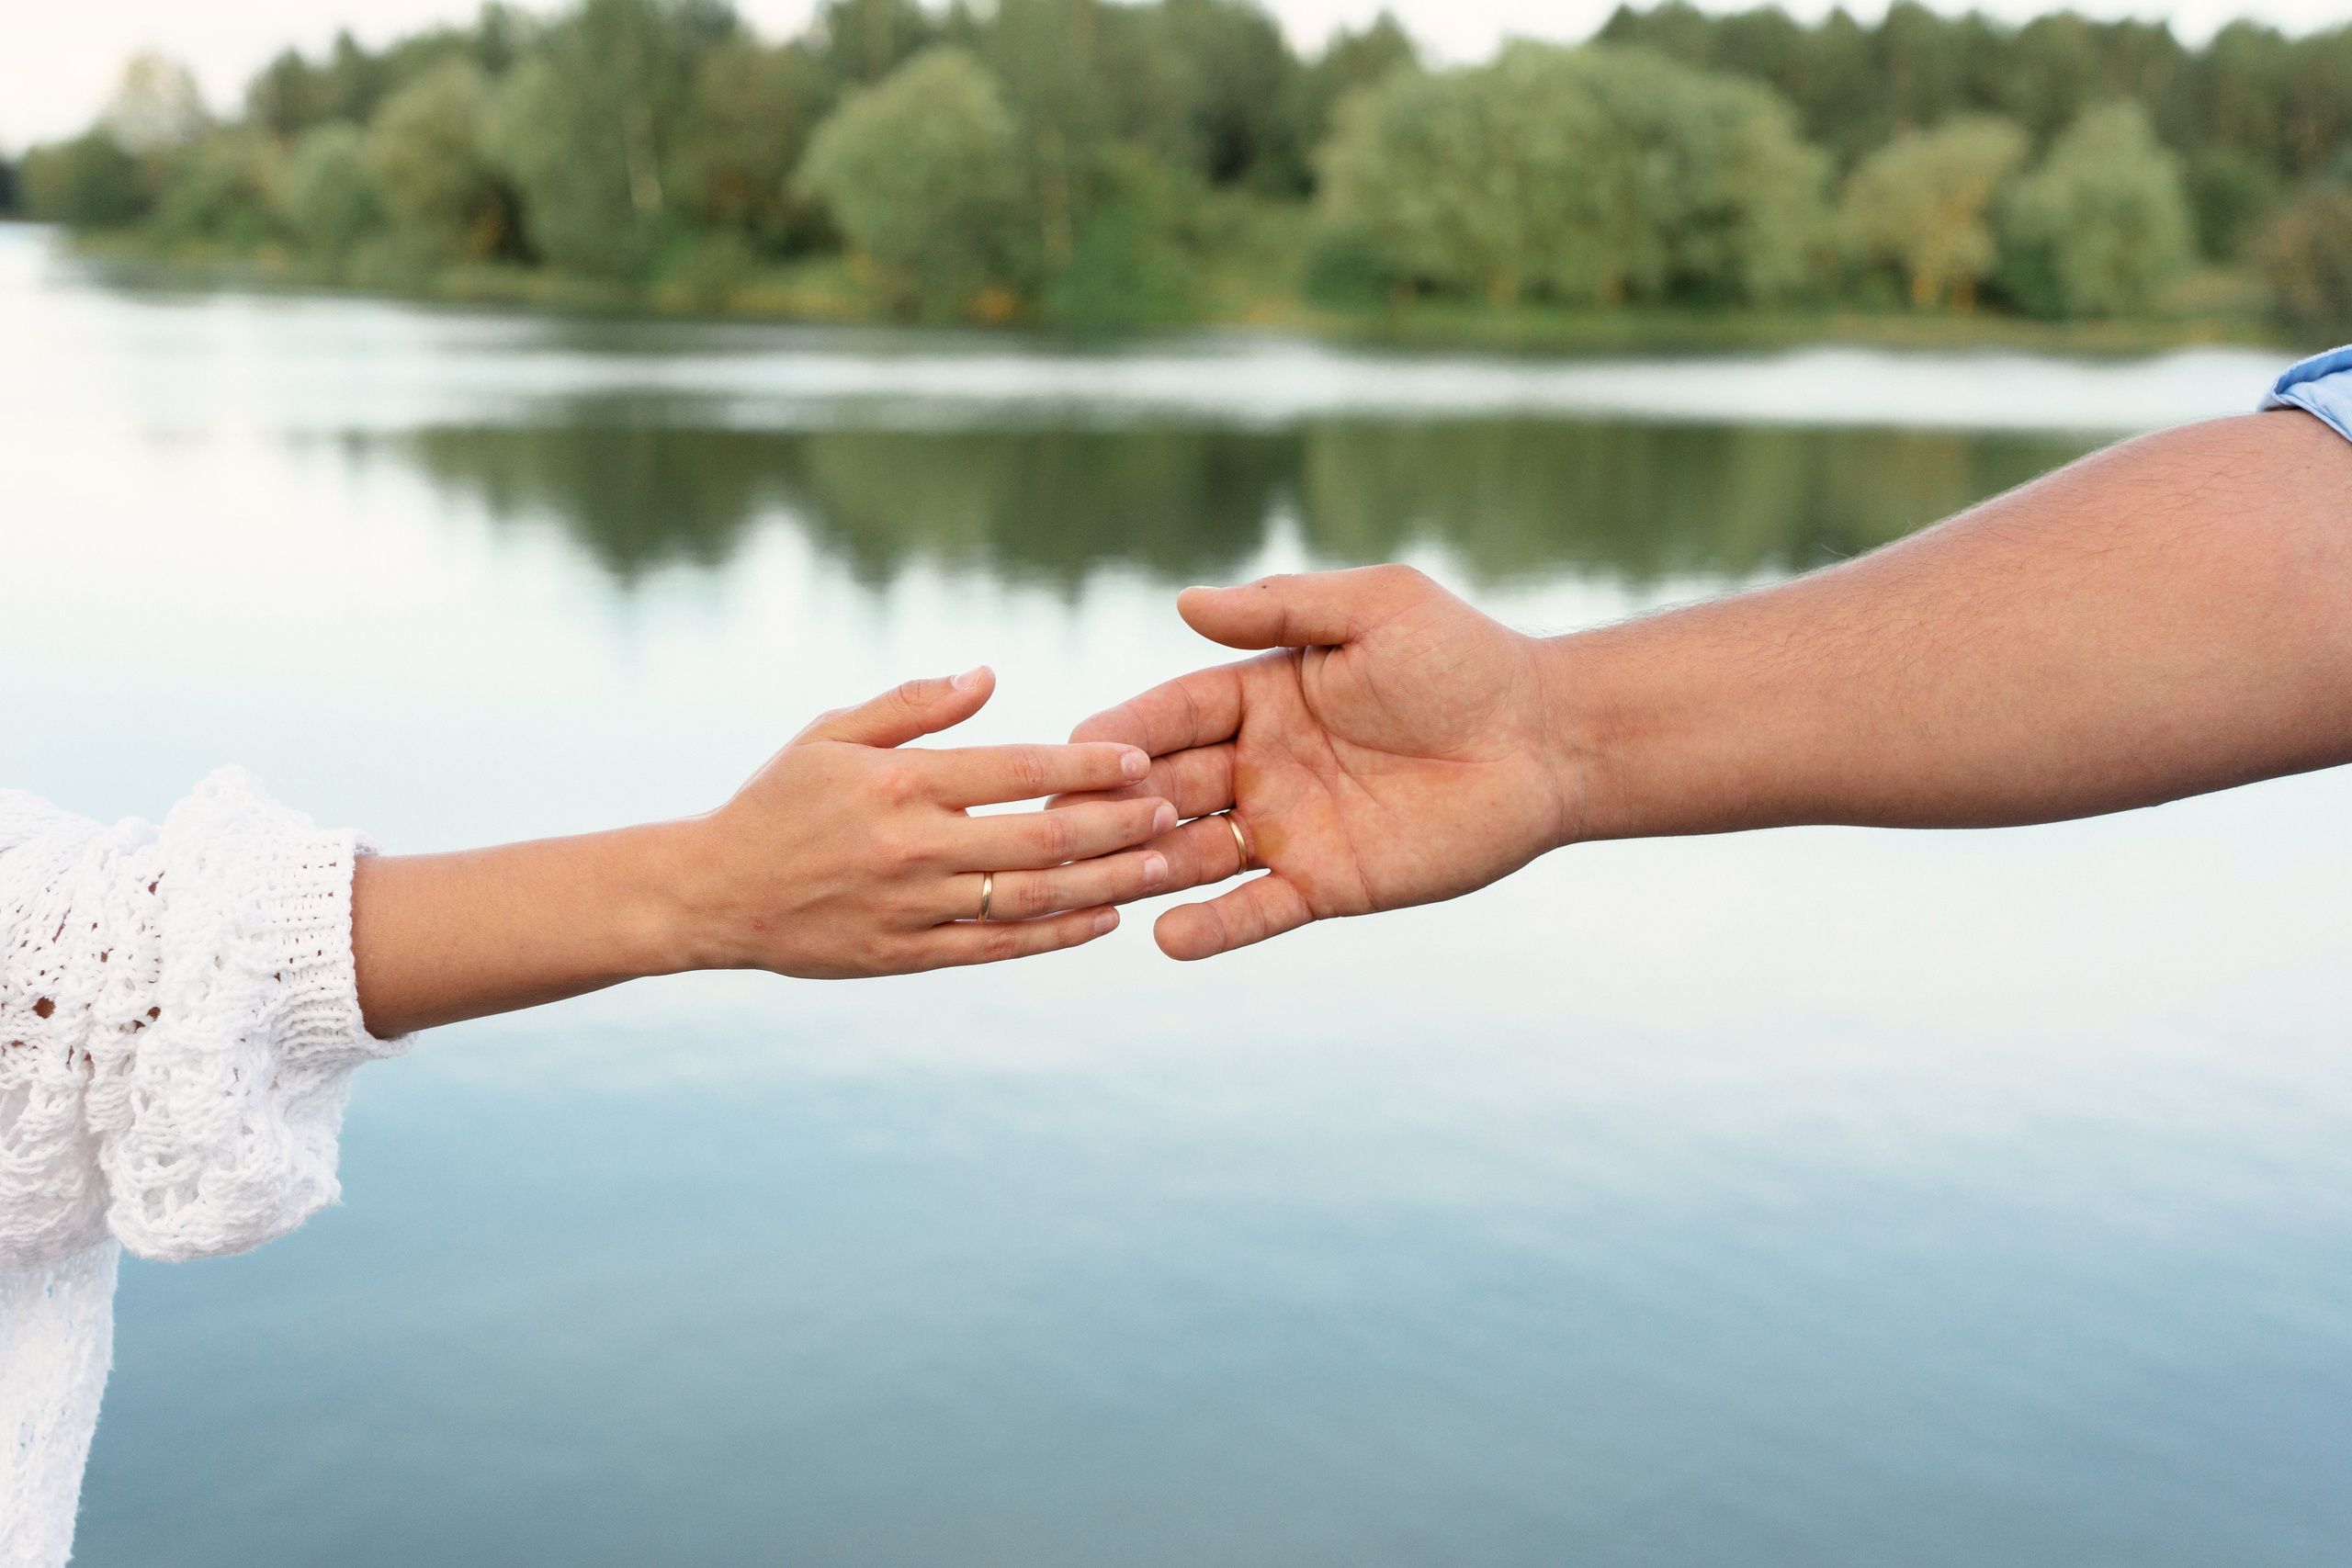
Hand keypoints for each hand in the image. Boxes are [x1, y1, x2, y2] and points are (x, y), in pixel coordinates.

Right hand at [676, 667, 1177, 976]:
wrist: (712, 894)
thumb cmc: (778, 800)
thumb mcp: (833, 733)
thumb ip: (914, 704)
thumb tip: (989, 673)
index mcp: (898, 783)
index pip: (1014, 768)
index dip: (1084, 763)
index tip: (1138, 757)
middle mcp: (911, 848)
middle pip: (1038, 836)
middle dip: (1115, 824)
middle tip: (1170, 810)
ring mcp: (911, 909)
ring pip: (1029, 898)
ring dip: (1103, 883)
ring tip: (1161, 867)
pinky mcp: (906, 957)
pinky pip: (997, 948)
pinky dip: (1055, 935)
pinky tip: (1103, 920)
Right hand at [1065, 566, 1573, 959]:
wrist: (1546, 740)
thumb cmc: (1464, 660)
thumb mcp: (1375, 610)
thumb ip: (1283, 608)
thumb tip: (1186, 601)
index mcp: (1260, 695)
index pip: (1170, 714)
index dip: (1124, 731)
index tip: (1075, 747)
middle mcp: (1260, 764)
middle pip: (1167, 786)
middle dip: (1118, 805)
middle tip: (1067, 823)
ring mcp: (1288, 828)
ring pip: (1196, 852)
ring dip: (1151, 865)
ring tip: (1115, 878)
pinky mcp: (1325, 883)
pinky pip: (1255, 909)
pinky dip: (1211, 927)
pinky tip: (1167, 938)